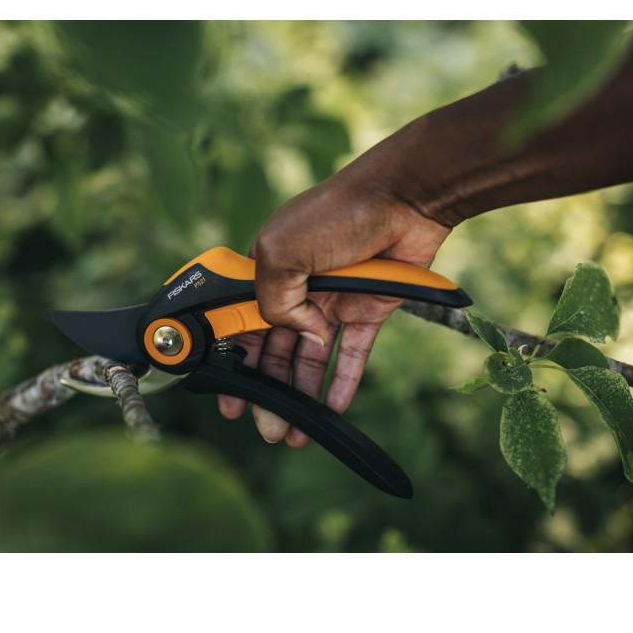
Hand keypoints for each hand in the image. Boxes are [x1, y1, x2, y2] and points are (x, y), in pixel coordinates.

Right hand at [217, 139, 450, 446]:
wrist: (403, 199)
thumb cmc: (338, 213)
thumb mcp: (283, 250)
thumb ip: (273, 300)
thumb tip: (297, 334)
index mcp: (268, 270)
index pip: (243, 325)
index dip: (234, 363)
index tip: (229, 399)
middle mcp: (298, 288)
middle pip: (276, 350)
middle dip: (269, 391)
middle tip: (268, 429)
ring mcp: (333, 301)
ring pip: (312, 358)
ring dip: (303, 395)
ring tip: (297, 433)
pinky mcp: (369, 309)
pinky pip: (353, 354)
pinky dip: (343, 381)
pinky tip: (333, 411)